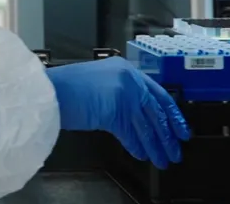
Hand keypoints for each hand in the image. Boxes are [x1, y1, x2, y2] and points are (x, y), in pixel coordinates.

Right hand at [46, 56, 189, 168]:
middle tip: (176, 150)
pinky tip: (141, 154)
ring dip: (156, 146)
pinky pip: (131, 134)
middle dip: (168, 135)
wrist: (49, 91)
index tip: (181, 128)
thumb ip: (120, 94)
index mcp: (126, 70)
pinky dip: (137, 146)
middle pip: (155, 112)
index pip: (158, 93)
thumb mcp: (99, 82)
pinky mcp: (115, 112)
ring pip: (146, 126)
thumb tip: (137, 115)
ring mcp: (123, 96)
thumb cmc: (67, 86)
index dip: (172, 114)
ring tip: (162, 159)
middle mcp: (129, 81)